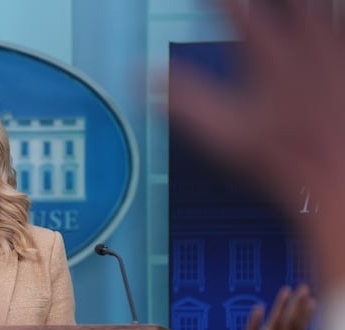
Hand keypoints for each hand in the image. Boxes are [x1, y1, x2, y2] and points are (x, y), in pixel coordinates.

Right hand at [169, 0, 344, 285]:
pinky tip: (329, 21)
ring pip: (322, 9)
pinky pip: (341, 32)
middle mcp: (303, 44)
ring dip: (307, 6)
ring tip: (296, 5)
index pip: (232, 8)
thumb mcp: (219, 131)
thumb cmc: (281, 157)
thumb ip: (180, 99)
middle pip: (287, 1)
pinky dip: (331, 22)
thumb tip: (139, 77)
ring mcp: (333, 53)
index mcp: (266, 53)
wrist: (335, 177)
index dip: (214, 0)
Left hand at [221, 285, 315, 329]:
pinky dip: (256, 320)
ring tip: (287, 290)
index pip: (298, 329)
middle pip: (291, 323)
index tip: (312, 299)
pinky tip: (259, 307)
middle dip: (298, 305)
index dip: (305, 314)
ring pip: (275, 324)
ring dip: (281, 306)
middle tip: (304, 287)